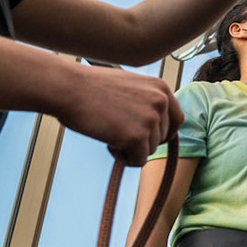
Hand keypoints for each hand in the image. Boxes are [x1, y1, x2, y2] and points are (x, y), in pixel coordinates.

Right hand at [58, 65, 180, 166]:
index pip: (177, 120)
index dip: (163, 133)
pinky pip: (139, 161)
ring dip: (130, 149)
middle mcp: (161, 102)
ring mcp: (150, 120)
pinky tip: (109, 143)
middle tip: (116, 131)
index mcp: (161, 88)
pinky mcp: (137, 137)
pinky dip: (125, 159)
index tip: (147, 138)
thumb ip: (146, 101)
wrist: (69, 88)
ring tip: (109, 132)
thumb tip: (155, 123)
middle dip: (141, 141)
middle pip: (161, 138)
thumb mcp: (130, 86)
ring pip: (149, 151)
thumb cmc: (91, 87)